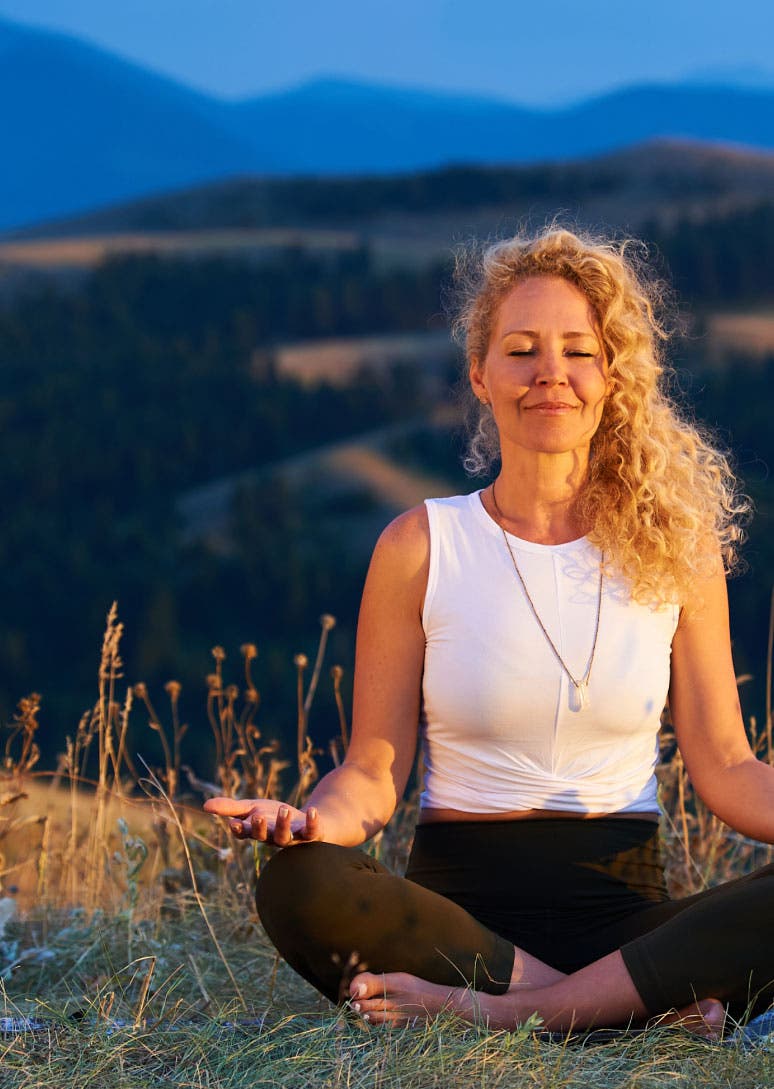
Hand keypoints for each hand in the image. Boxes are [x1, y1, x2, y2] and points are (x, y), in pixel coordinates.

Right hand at [203, 797, 321, 846]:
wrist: (308, 821)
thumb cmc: (275, 817)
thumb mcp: (253, 808)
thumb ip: (231, 808)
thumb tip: (204, 806)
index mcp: (258, 831)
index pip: (246, 834)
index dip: (240, 830)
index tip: (234, 823)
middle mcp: (274, 838)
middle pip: (265, 837)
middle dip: (261, 828)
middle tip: (257, 816)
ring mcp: (294, 838)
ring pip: (286, 837)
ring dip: (284, 825)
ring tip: (283, 809)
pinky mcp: (312, 834)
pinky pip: (313, 831)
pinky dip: (312, 822)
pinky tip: (311, 811)